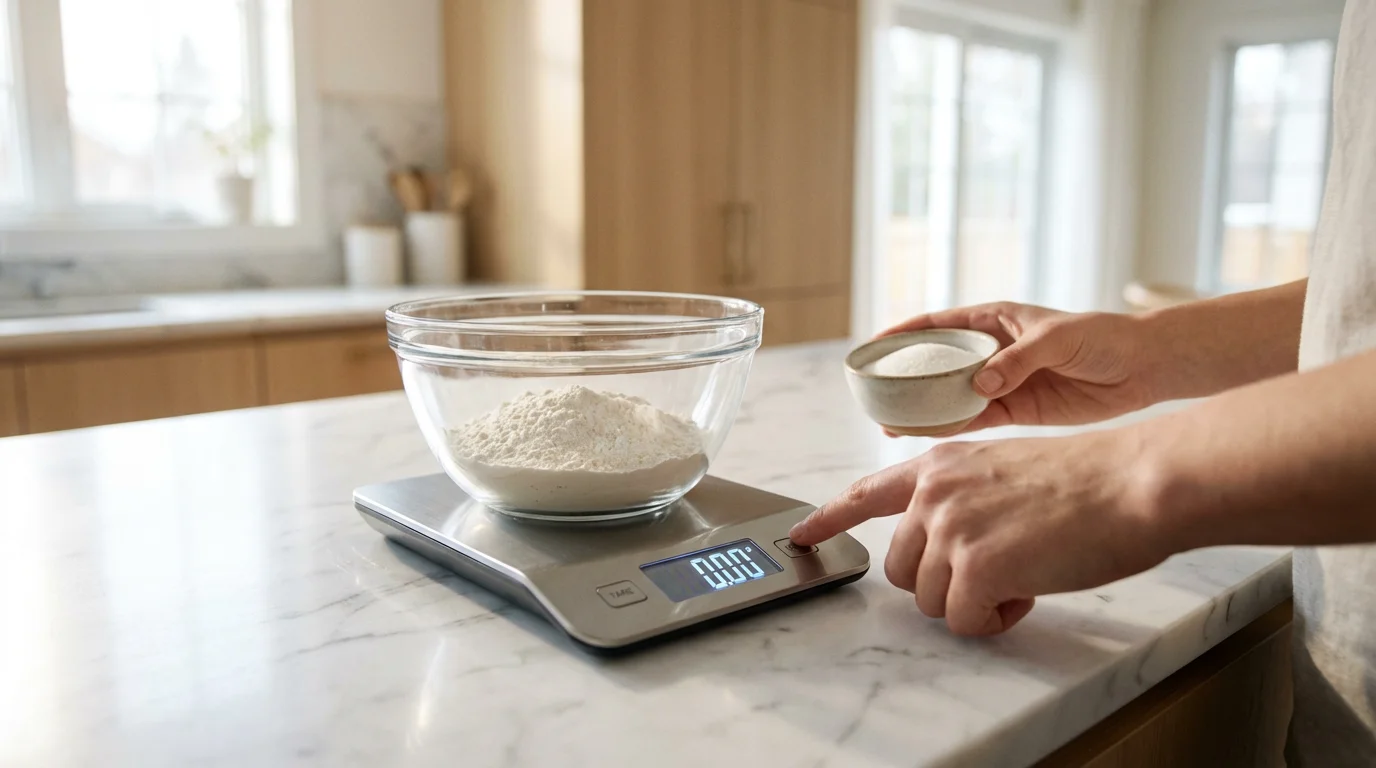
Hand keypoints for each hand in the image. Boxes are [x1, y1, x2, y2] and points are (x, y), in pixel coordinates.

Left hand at [789, 432, 1168, 634]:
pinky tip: (1029, 591)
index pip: (866, 493)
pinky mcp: (974, 567)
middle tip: (1000, 568)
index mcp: (939, 466)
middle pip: (900, 569)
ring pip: (928, 600)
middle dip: (943, 582)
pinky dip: (994, 621)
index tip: (800, 535)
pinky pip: (962, 622)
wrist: (1132, 483)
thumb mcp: (1003, 470)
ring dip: (972, 602)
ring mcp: (950, 529)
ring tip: (1023, 572)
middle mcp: (933, 494)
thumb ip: (961, 498)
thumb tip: (945, 545)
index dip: (828, 518)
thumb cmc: (1088, 481)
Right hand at [879, 303, 1153, 434]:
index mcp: (993, 319)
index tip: (873, 347)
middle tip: (874, 395)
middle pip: (935, 363)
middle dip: (904, 377)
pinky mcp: (1015, 409)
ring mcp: (1000, 381)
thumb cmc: (1102, 337)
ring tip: (890, 424)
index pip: (936, 324)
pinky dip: (950, 428)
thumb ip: (1016, 360)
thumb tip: (979, 384)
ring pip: (949, 396)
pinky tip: (926, 437)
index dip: (902, 334)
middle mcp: (990, 350)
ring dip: (922, 409)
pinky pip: (973, 419)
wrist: (1141, 367)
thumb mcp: (1057, 338)